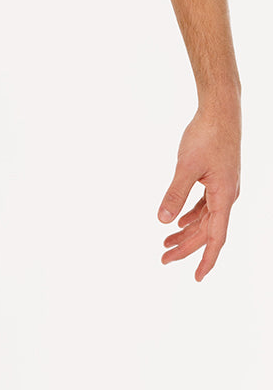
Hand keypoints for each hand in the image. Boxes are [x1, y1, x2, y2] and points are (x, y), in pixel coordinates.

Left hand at [157, 102, 240, 280]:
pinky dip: (191, 215)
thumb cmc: (206, 136)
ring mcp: (222, 187)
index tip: (196, 277)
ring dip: (187, 232)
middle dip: (186, 248)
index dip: (206, 258)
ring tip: (166, 244)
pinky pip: (205, 205)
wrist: (220, 112)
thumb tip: (163, 220)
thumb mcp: (186, 166)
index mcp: (223, 197)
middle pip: (207, 231)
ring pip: (205, 219)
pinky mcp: (217, 178)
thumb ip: (175, 194)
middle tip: (163, 259)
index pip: (216, 237)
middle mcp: (226, 196)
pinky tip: (178, 220)